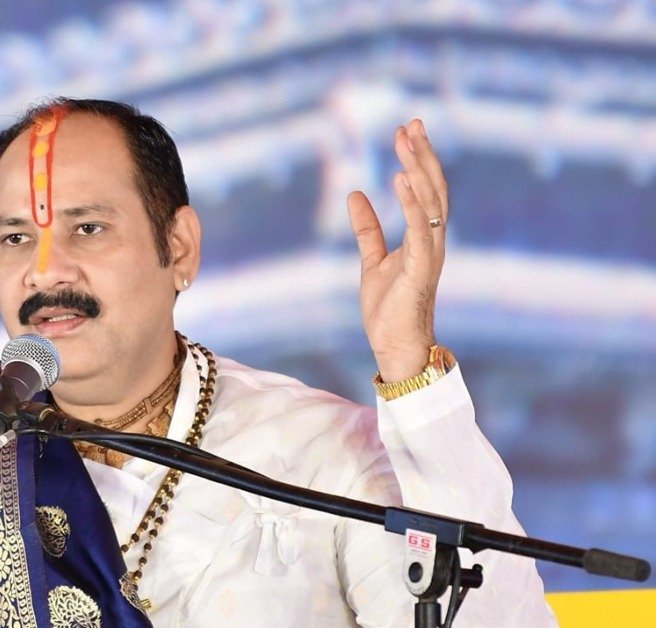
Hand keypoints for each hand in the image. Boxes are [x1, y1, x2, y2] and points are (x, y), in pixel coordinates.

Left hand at [347, 119, 447, 381]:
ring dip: (418, 169)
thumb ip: (367, 227)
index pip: (425, 189)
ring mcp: (430, 252)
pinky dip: (411, 202)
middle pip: (432, 187)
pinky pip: (419, 228)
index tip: (408, 129)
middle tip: (411, 123)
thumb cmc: (388, 307)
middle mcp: (433, 239)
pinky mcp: (421, 266)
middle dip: (422, 154)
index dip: (419, 158)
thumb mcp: (371, 259)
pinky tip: (401, 179)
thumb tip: (355, 194)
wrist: (394, 344)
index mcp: (423, 236)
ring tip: (405, 141)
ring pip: (429, 201)